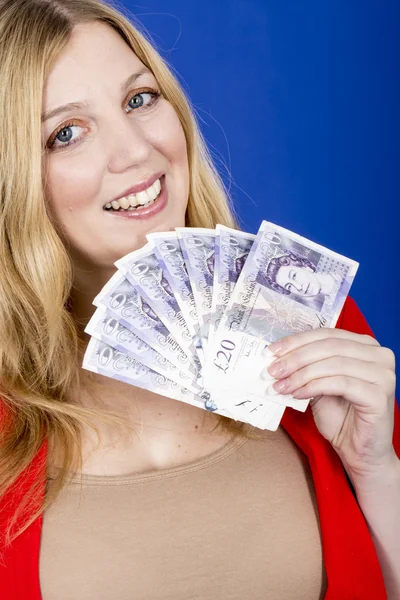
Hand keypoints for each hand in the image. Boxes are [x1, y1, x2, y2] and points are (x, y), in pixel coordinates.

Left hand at [266, 329, 396, 482]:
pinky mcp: (379, 395)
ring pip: (333, 364)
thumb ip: (306, 366)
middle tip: (273, 370)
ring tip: (280, 385)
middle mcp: (379, 355)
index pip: (327, 334)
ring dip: (301, 374)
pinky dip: (314, 387)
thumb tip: (276, 355)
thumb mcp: (318, 383)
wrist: (358, 450)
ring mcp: (383, 374)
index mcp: (366, 345)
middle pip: (329, 347)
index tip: (272, 351)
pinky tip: (297, 394)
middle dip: (296, 358)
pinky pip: (340, 384)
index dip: (297, 341)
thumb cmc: (341, 416)